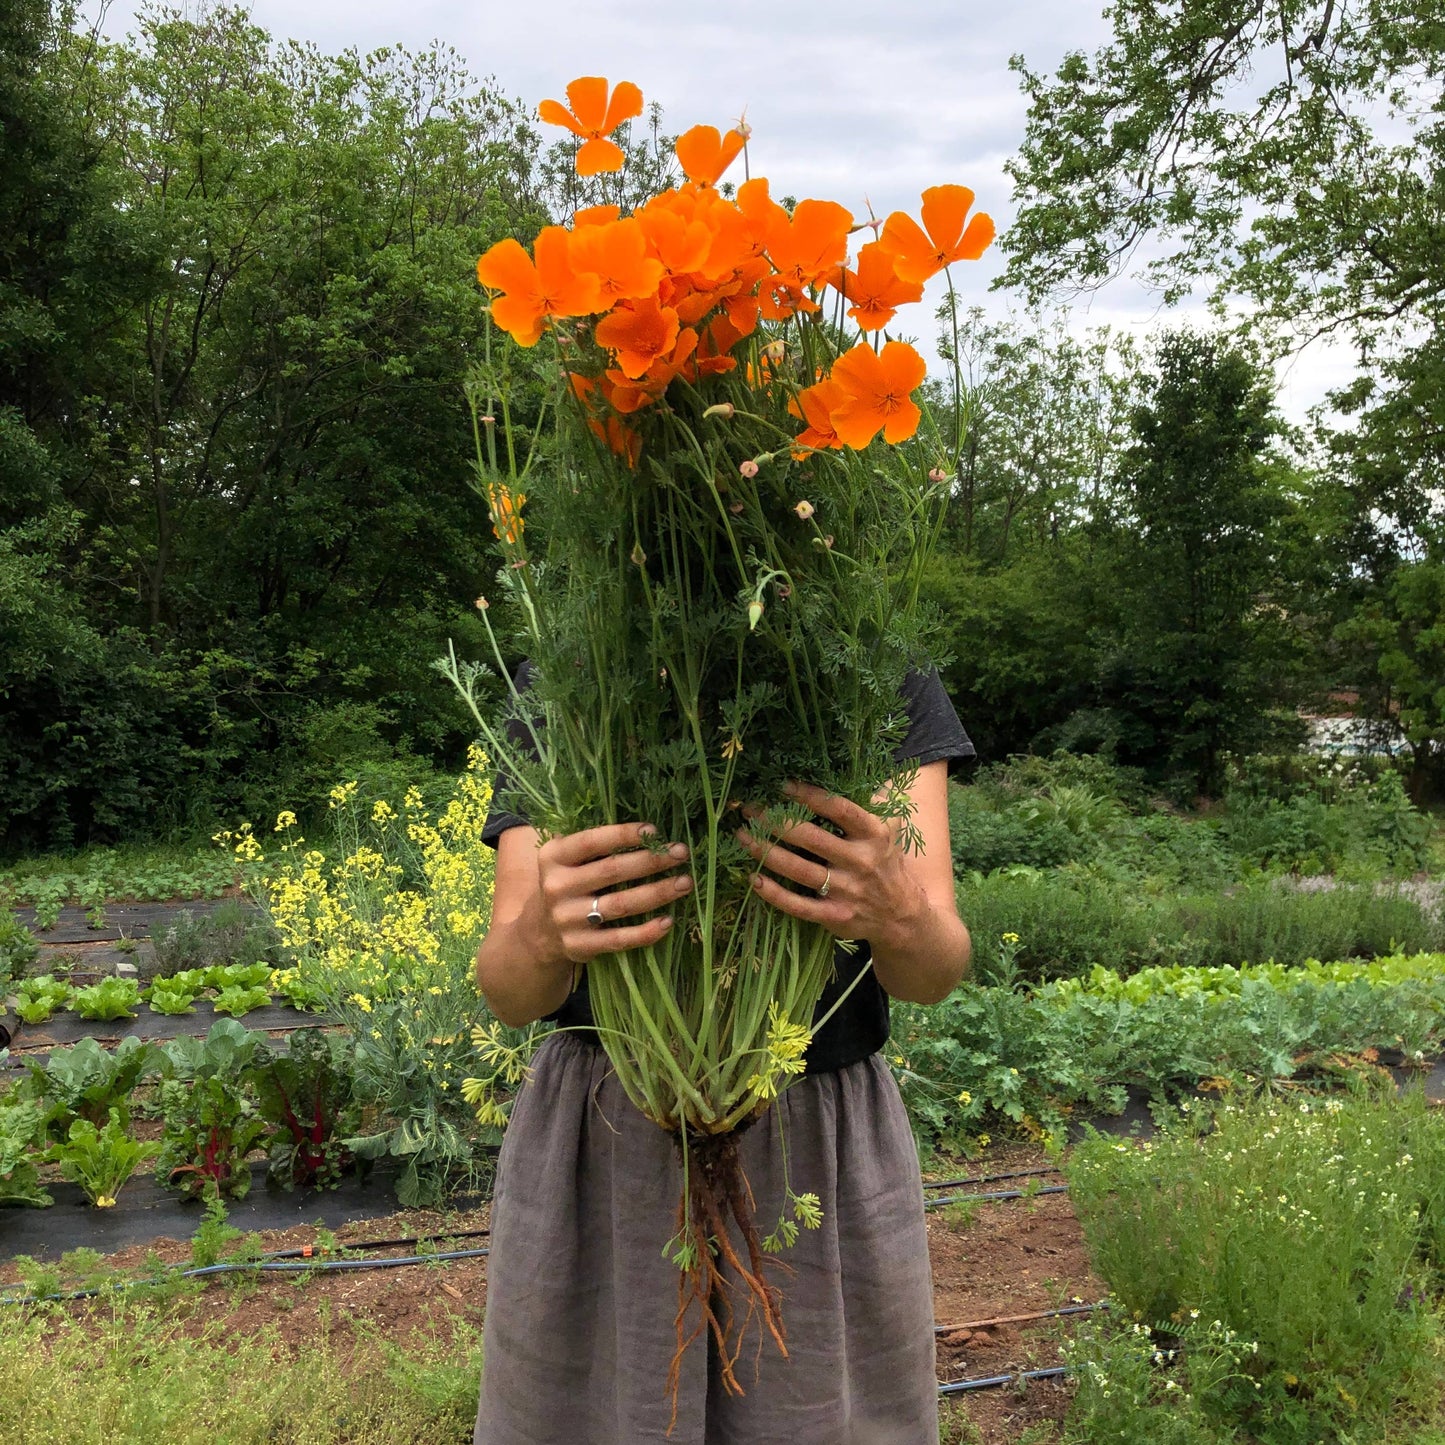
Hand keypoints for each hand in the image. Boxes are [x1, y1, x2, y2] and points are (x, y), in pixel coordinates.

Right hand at [534, 822, 692, 965]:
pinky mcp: (579, 946)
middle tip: (681, 853)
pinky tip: (667, 921)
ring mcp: (567, 919)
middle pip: (612, 871)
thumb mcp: (565, 859)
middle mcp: (556, 887)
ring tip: (684, 882)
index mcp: (553, 857)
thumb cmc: (567, 883)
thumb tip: (645, 830)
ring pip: (621, 904)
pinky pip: (619, 939)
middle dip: (651, 861)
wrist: (539, 932)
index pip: (591, 841)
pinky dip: (645, 932)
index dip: (623, 835)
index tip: (654, 831)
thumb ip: (593, 843)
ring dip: (657, 893)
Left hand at [735, 781, 927, 949]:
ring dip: (767, 852)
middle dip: (776, 821)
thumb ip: (875, 800)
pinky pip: (798, 906)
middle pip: (811, 838)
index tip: (783, 786)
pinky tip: (753, 878)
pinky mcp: (835, 916)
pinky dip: (774, 894)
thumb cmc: (886, 862)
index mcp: (874, 834)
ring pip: (799, 870)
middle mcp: (861, 862)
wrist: (902, 916)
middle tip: (750, 809)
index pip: (839, 810)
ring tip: (742, 837)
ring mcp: (847, 891)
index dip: (810, 796)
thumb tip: (854, 768)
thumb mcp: (891, 828)